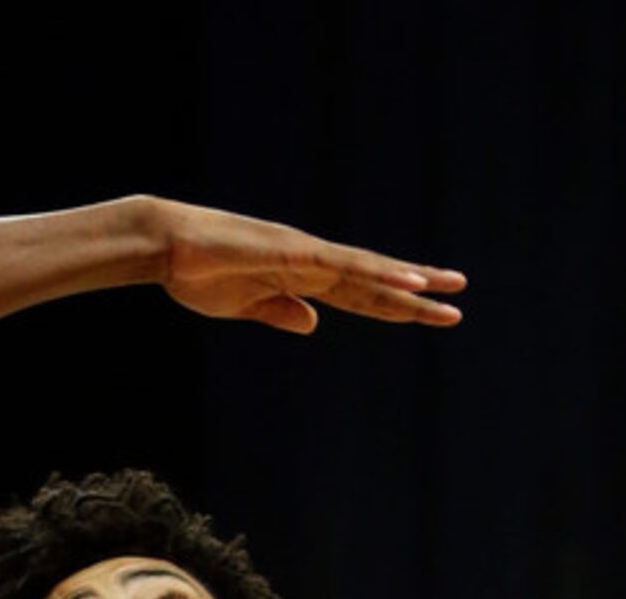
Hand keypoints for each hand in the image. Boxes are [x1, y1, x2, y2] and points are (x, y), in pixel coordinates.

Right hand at [157, 202, 465, 333]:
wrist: (166, 246)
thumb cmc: (195, 273)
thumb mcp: (243, 307)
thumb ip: (280, 312)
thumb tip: (314, 325)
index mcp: (300, 277)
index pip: (358, 295)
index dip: (393, 305)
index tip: (426, 312)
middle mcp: (312, 261)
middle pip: (374, 280)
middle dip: (416, 293)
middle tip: (459, 296)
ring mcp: (306, 254)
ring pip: (370, 271)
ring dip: (410, 281)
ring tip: (449, 288)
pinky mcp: (295, 252)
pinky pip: (347, 267)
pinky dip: (382, 274)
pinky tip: (412, 282)